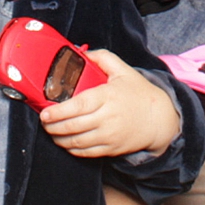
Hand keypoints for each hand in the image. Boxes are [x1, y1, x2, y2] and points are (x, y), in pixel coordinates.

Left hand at [38, 50, 180, 157]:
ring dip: (59, 139)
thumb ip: (103, 58)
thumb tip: (81, 52)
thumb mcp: (124, 70)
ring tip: (51, 131)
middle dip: (53, 126)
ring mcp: (109, 135)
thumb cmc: (139, 93)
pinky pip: (86, 152)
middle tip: (44, 121)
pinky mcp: (111, 149)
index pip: (79, 105)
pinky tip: (65, 142)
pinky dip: (72, 149)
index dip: (59, 111)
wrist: (159, 119)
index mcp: (108, 96)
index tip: (45, 113)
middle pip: (73, 126)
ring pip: (77, 142)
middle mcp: (108, 118)